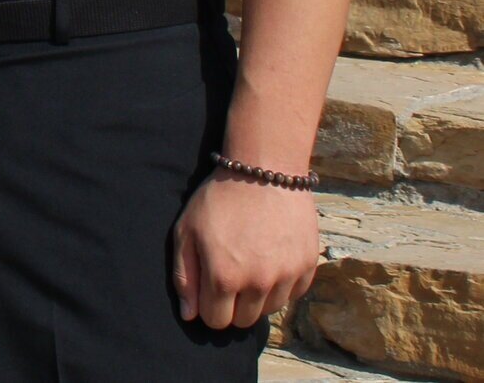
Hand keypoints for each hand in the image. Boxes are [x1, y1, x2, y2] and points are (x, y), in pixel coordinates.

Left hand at [172, 171, 321, 328]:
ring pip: (269, 310)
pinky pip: (293, 295)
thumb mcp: (186, 232)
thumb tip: (189, 315)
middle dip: (232, 306)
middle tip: (229, 277)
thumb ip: (185, 277)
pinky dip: (281, 286)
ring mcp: (286, 277)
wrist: (264, 171)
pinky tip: (270, 260)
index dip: (208, 307)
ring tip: (249, 265)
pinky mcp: (308, 267)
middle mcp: (258, 283)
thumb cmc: (218, 200)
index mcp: (224, 277)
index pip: (216, 320)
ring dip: (257, 297)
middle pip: (244, 320)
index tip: (208, 290)